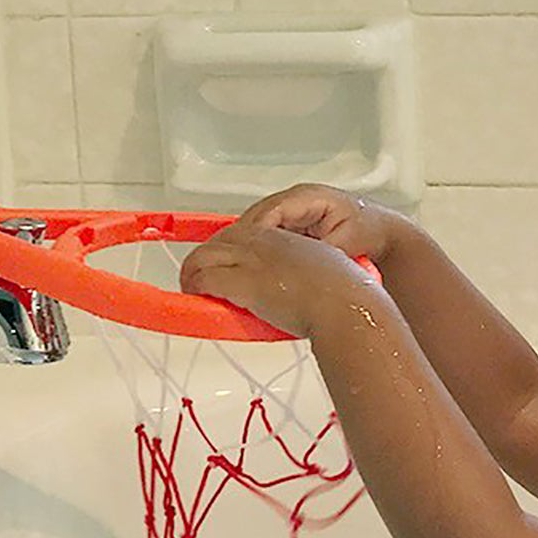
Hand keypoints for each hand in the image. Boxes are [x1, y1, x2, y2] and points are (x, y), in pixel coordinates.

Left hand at [179, 219, 366, 336]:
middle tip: (197, 279)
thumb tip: (296, 291)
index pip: (240, 232)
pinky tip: (195, 297)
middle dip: (203, 259)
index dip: (225, 250)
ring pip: (204, 256)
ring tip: (191, 289)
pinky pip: (206, 278)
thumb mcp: (322, 272)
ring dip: (193, 272)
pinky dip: (195, 286)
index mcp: (283, 236)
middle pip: (218, 241)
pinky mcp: (245, 281)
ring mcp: (252, 259)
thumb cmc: (344, 294)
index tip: (221, 265)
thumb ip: (302, 275)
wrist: (346, 305)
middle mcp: (264, 241)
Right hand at [235, 184, 410, 267]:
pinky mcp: (292, 224)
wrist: (384, 234)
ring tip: (229, 267)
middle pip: (255, 218)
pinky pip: (267, 234)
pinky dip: (257, 249)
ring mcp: (292, 211)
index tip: (241, 255)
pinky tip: (249, 267)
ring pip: (257, 227)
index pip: (268, 213)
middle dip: (239, 241)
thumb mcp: (347, 241)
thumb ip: (322, 249)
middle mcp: (295, 200)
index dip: (252, 234)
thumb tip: (299, 261)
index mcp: (306, 197)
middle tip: (224, 264)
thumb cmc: (370, 230)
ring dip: (244, 245)